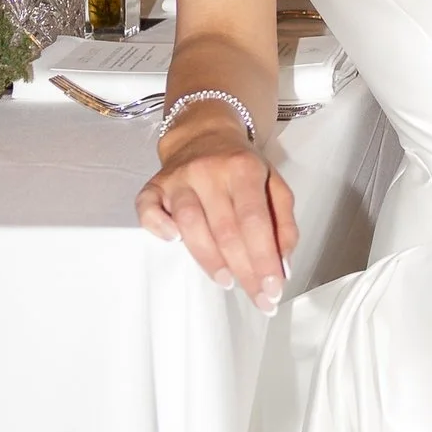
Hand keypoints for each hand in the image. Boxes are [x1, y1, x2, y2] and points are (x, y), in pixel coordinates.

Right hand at [138, 129, 297, 309]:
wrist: (204, 134)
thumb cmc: (242, 168)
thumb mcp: (274, 185)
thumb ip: (283, 224)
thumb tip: (283, 265)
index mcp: (243, 168)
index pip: (255, 220)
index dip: (264, 258)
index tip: (272, 289)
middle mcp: (209, 171)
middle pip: (225, 228)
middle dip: (243, 269)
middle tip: (257, 297)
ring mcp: (178, 178)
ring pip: (189, 223)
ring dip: (208, 258)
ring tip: (226, 281)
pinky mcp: (154, 185)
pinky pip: (147, 208)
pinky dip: (157, 227)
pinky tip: (173, 243)